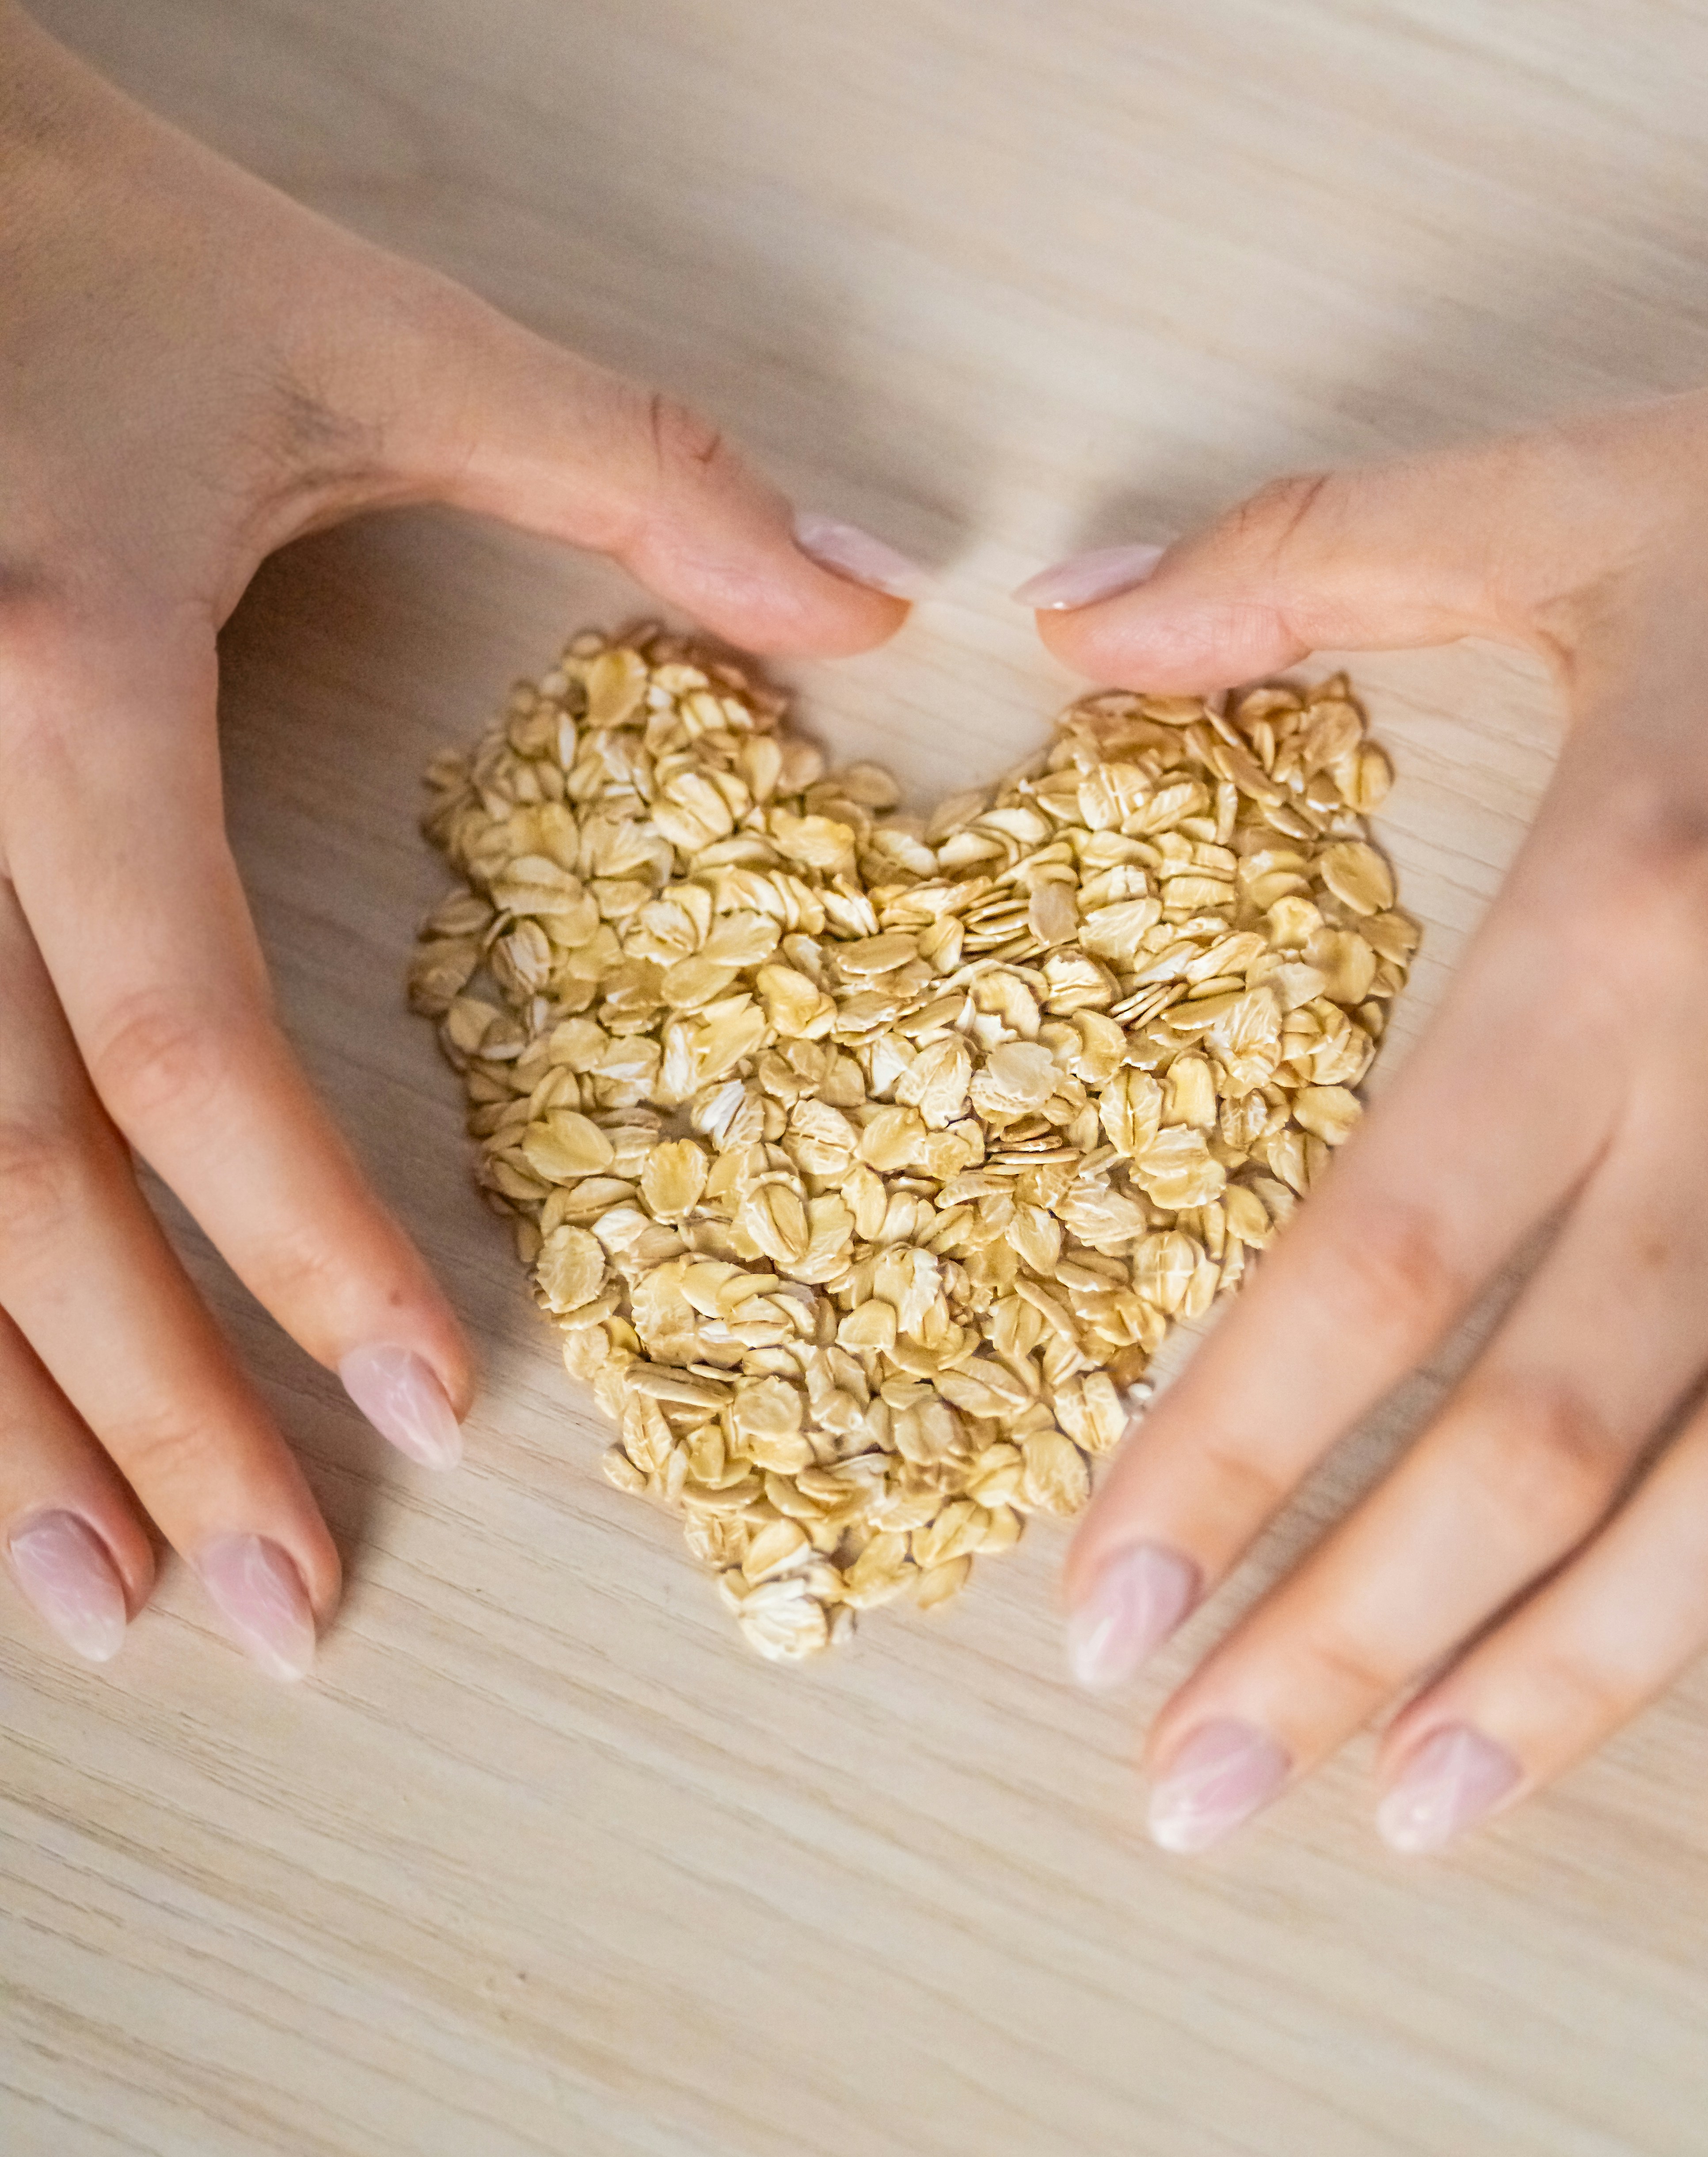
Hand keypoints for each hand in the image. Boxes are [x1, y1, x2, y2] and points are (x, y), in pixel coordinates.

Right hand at [0, 2, 914, 1677]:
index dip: (300, 1243)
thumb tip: (867, 597)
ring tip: (99, 1605)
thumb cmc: (101, 240)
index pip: (184, 1035)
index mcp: (63, 682)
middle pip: (19, 1173)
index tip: (427, 1403)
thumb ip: (628, 472)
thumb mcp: (368, 339)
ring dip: (0, 1410)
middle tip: (255, 1613)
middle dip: (143, 1413)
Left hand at [1019, 376, 1707, 1850]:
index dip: (1224, 1453)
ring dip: (1560, 1686)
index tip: (1098, 1612)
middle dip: (1351, 1636)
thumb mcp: (1578, 501)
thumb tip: (1060, 610)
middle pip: (1526, 1436)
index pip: (1367, 1260)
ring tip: (1402, 1821)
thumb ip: (1310, 559)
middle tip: (1191, 1796)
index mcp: (1616, 933)